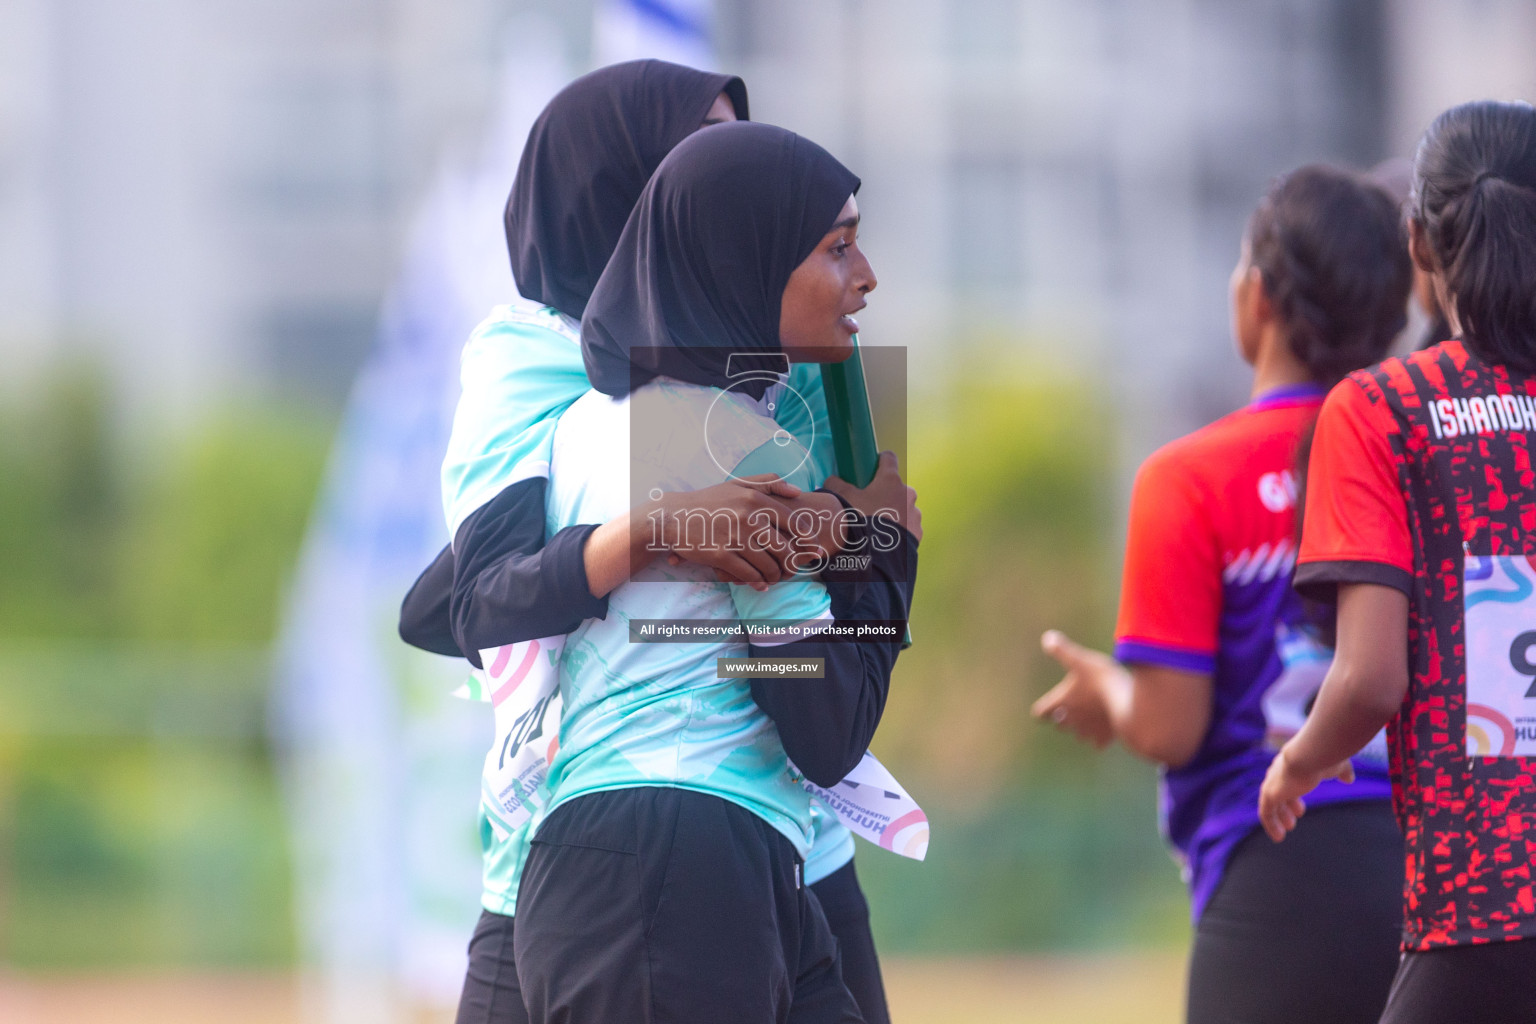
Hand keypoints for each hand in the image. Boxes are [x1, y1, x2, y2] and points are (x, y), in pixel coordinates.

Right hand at [669, 490, 848, 581]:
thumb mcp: (738, 483)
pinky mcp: (721, 555)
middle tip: (793, 570)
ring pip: (768, 565)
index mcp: (756, 499)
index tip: (812, 551)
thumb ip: (769, 482)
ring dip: (775, 576)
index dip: (808, 541)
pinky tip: (760, 584)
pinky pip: (748, 574)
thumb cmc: (709, 500)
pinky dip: (757, 582)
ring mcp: (735, 537)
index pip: (794, 524)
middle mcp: (748, 517)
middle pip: (784, 549)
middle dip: (792, 564)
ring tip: (775, 578)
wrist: (674, 516)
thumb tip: (798, 490)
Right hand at [824, 451, 920, 541]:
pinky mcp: (918, 532)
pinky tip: (887, 539)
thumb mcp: (843, 499)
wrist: (877, 554)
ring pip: (903, 508)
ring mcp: (915, 513)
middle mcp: (907, 493)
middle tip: (870, 506)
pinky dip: (900, 529)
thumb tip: (831, 479)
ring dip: (894, 512)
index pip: (889, 458)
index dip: (880, 460)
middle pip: (896, 487)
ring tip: (878, 527)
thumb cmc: (860, 520)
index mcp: (890, 480)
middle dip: (885, 494)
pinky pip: (908, 526)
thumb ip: (835, 484)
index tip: (873, 466)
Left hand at [1031, 630, 1118, 747]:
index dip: (1043, 709)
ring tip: (1092, 716)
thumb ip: (1062, 649)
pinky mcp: (1105, 737)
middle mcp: (1071, 719)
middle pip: (1060, 724)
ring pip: (1079, 735)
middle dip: (1064, 717)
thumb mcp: (1080, 659)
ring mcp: (1088, 730)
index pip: (1041, 713)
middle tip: (1074, 706)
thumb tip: (1047, 637)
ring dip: (1082, 728)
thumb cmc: (1101, 678)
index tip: (1047, 706)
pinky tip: (1107, 727)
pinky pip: (1097, 743)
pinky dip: (1100, 737)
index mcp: (1061, 702)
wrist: (1128, 699)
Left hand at [1257, 746, 1354, 842]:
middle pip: (1279, 792)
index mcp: (1293, 763)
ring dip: (1278, 816)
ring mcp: (1273, 782)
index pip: (1289, 782)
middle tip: (1293, 820)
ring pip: (1271, 803)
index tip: (1299, 810)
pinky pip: (1266, 812)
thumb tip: (1349, 779)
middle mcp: (1279, 771)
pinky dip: (1270, 824)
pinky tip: (1278, 837)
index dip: (1294, 796)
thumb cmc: (1326, 757)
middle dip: (1285, 806)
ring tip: (1287, 829)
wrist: (1311, 754)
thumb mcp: (1337, 766)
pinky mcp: (1270, 794)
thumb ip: (1341, 772)